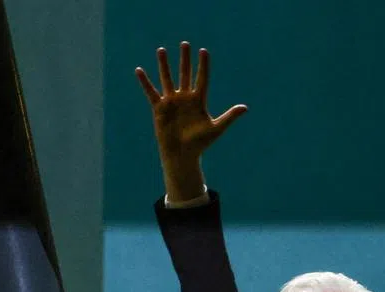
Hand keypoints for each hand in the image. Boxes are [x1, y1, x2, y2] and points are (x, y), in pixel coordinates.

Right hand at [136, 41, 246, 202]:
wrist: (182, 155)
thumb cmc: (200, 144)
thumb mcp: (216, 128)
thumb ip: (229, 116)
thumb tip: (245, 108)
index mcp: (198, 100)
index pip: (201, 78)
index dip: (203, 65)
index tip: (203, 51)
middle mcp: (185, 98)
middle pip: (185, 74)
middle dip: (185, 59)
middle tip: (185, 44)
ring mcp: (171, 102)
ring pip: (167, 79)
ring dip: (164, 65)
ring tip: (161, 50)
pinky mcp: (159, 108)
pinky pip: (151, 92)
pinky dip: (145, 82)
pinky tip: (139, 70)